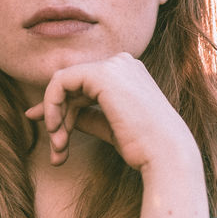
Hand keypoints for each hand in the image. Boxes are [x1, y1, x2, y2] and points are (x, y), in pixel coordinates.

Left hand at [25, 55, 209, 217]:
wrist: (164, 153)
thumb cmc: (143, 146)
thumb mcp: (108, 127)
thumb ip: (84, 116)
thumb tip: (53, 117)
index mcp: (127, 74)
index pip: (83, 86)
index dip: (60, 109)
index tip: (52, 136)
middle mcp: (122, 64)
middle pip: (71, 86)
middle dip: (57, 117)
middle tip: (56, 150)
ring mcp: (113, 65)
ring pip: (62, 84)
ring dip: (55, 117)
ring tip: (58, 149)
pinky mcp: (102, 73)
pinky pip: (60, 82)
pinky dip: (52, 105)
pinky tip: (56, 128)